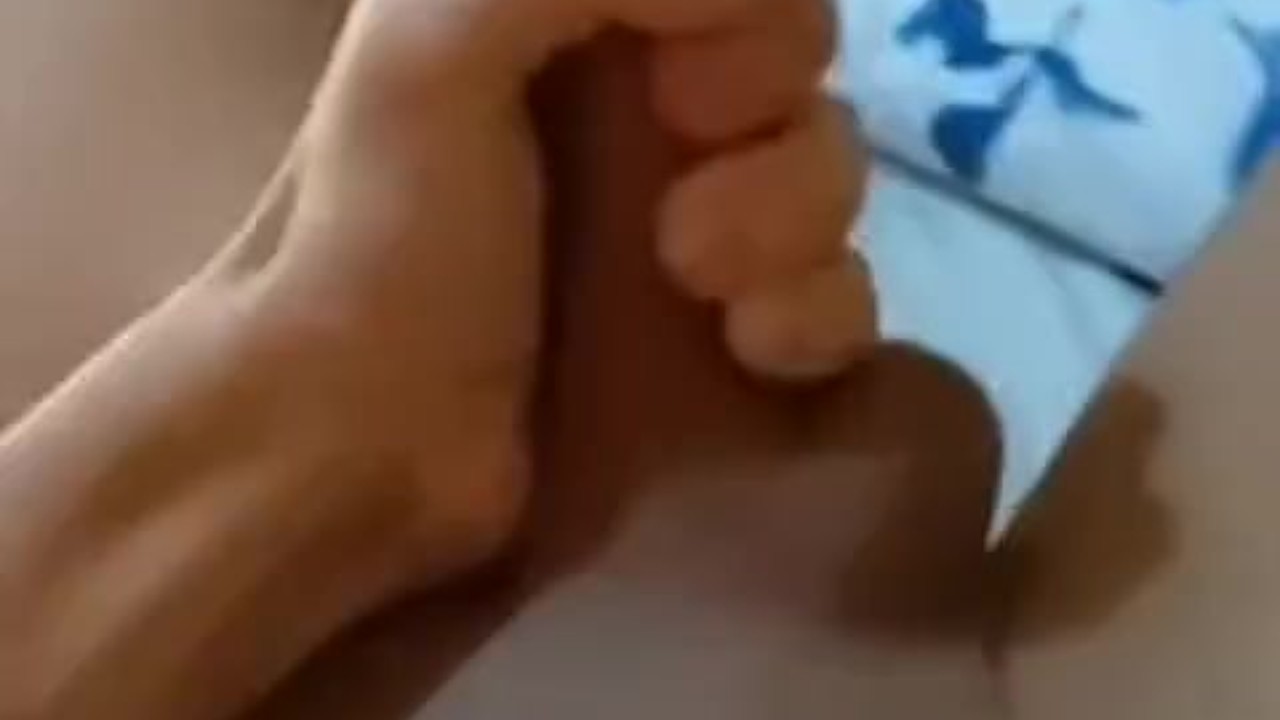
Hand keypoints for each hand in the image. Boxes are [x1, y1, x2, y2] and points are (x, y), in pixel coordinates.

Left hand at [231, 0, 873, 584]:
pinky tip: (754, 348)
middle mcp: (646, 115)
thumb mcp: (431, 48)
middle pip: (799, 72)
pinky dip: (818, 313)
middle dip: (773, 130)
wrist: (358, 449)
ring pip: (826, 177)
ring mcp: (695, 227)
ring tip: (702, 284)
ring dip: (794, 224)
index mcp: (579, 29)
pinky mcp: (724, 337)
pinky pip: (838, 294)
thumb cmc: (388, 240)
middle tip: (681, 205)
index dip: (751, 21)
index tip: (683, 84)